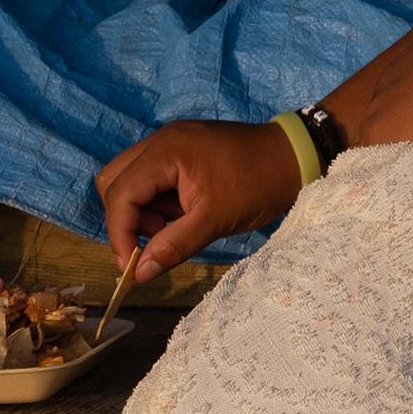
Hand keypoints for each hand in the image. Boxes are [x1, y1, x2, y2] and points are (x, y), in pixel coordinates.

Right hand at [95, 118, 303, 280]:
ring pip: (130, 179)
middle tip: (154, 241)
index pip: (120, 193)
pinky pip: (152, 177)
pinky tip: (183, 214)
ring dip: (142, 210)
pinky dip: (157, 201)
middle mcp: (162, 140)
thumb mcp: (215, 220)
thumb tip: (139, 274)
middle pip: (114, 181)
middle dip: (126, 218)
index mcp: (167, 150)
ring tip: (175, 226)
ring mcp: (172, 142)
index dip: (120, 233)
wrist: (297, 157)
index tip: (132, 265)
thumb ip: (172, 245)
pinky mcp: (183, 150)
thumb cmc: (259, 185)